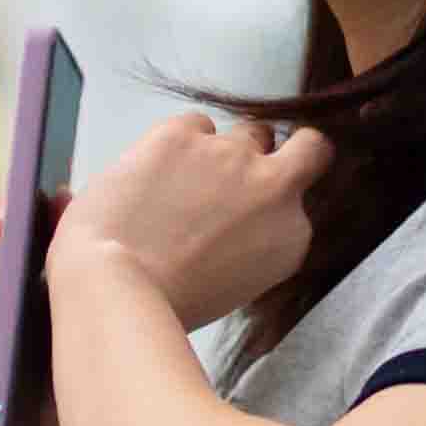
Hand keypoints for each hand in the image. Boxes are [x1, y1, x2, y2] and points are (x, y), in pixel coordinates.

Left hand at [58, 107, 325, 331]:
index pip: (299, 198)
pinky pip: (196, 123)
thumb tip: (240, 215)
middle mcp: (273, 190)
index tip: (252, 204)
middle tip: (243, 172)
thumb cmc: (169, 301)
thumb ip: (255, 240)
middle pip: (308, 146)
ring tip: (182, 183)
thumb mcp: (237, 283)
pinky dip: (179, 142)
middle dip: (282, 153)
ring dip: (224, 152)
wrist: (116, 284)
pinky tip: (155, 173)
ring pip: (249, 131)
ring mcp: (231, 155)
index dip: (274, 198)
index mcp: (290, 237)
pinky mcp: (184, 134)